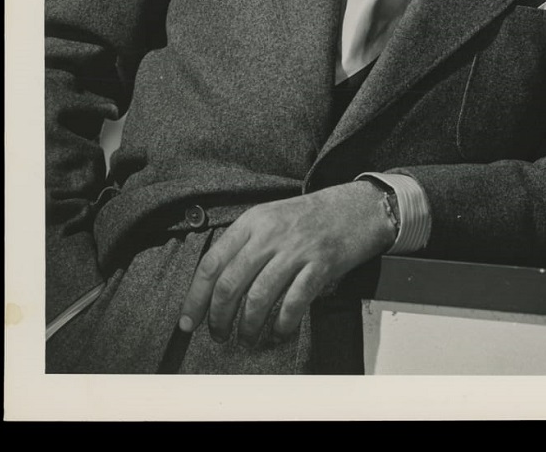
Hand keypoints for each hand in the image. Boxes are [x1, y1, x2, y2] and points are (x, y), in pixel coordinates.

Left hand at [178, 182, 395, 345]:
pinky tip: (278, 333)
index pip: (212, 263)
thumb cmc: (310, 217)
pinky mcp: (321, 264)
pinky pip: (293, 302)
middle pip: (230, 284)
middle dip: (219, 318)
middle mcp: (270, 233)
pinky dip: (281, 325)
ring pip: (258, 297)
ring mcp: (296, 248)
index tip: (188, 322)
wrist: (357, 206)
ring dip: (248, 327)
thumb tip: (215, 287)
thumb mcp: (271, 218)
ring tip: (247, 338)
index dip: (195, 298)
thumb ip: (245, 244)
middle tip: (219, 335)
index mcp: (253, 221)